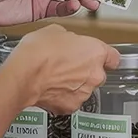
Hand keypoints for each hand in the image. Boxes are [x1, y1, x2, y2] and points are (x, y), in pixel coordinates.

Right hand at [0, 24, 118, 115]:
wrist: (24, 75)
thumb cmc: (38, 52)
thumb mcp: (55, 31)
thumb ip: (69, 38)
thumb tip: (66, 42)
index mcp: (95, 52)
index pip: (113, 57)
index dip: (105, 56)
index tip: (101, 57)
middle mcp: (94, 74)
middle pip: (97, 73)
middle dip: (85, 70)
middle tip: (67, 64)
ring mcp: (84, 92)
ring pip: (84, 88)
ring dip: (74, 84)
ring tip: (55, 76)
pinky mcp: (71, 106)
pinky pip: (71, 100)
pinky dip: (63, 96)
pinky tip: (50, 87)